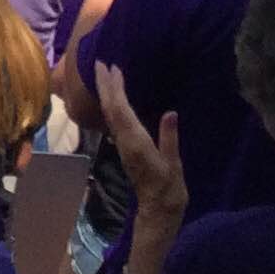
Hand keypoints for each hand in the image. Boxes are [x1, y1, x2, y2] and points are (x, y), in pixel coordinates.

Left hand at [92, 62, 184, 231]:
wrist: (158, 211)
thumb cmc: (169, 189)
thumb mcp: (174, 165)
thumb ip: (170, 139)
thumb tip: (170, 113)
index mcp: (135, 141)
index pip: (120, 109)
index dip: (114, 88)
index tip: (111, 68)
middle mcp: (125, 140)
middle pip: (110, 108)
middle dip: (105, 85)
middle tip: (100, 62)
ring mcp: (123, 144)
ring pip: (110, 114)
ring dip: (107, 93)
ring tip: (106, 74)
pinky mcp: (126, 147)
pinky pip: (115, 120)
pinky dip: (112, 104)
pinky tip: (115, 98)